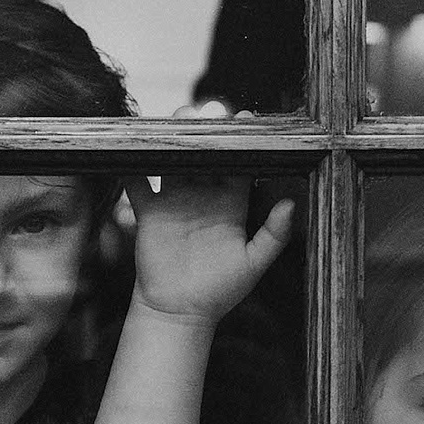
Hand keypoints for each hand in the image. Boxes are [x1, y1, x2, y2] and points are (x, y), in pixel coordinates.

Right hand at [129, 104, 293, 323]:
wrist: (180, 311)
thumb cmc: (220, 292)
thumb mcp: (252, 265)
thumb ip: (272, 236)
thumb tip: (289, 204)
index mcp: (232, 204)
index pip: (240, 164)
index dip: (243, 142)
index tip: (245, 120)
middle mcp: (205, 196)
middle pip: (206, 154)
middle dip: (206, 131)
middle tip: (207, 111)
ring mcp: (176, 201)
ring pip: (174, 160)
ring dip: (173, 139)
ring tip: (175, 120)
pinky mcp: (150, 211)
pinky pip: (140, 183)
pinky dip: (134, 166)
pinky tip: (133, 147)